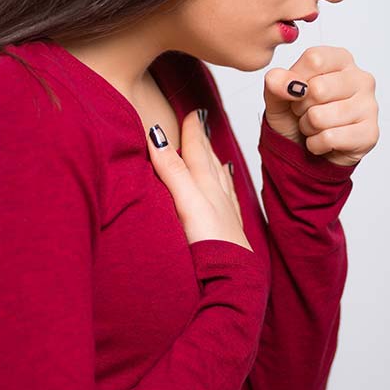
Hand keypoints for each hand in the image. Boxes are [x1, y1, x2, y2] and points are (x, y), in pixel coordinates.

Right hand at [146, 108, 251, 250]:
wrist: (233, 278)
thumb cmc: (210, 242)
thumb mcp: (186, 201)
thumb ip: (172, 170)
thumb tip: (156, 135)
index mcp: (205, 184)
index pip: (196, 150)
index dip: (192, 130)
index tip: (192, 111)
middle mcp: (217, 194)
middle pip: (208, 159)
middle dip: (202, 139)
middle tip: (201, 119)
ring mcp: (224, 211)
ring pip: (218, 177)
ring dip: (212, 160)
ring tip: (211, 149)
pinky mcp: (227, 229)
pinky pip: (226, 197)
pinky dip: (223, 185)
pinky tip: (226, 185)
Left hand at [263, 46, 378, 166]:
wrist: (307, 153)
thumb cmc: (296, 117)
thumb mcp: (278, 96)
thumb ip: (275, 82)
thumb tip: (282, 81)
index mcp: (341, 60)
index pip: (314, 59)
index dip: (295, 80)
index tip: (296, 91)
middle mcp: (360, 78)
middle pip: (317, 88)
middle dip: (301, 107)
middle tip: (306, 112)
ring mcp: (369, 106)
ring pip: (320, 117)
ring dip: (308, 127)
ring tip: (315, 126)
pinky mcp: (370, 133)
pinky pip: (329, 138)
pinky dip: (317, 144)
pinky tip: (324, 141)